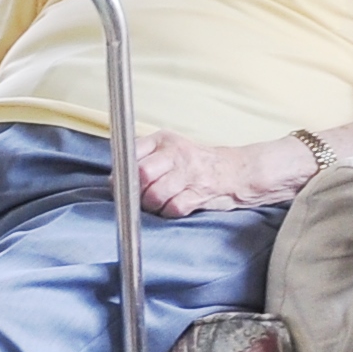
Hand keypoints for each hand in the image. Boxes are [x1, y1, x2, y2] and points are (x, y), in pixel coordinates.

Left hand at [135, 131, 313, 216]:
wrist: (236, 171)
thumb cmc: (196, 164)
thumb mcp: (168, 150)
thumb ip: (142, 158)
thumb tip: (115, 179)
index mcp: (164, 139)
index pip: (130, 153)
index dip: (121, 174)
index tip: (121, 184)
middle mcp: (176, 153)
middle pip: (141, 174)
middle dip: (135, 192)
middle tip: (139, 197)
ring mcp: (189, 173)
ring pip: (153, 194)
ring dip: (151, 205)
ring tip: (159, 202)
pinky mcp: (199, 193)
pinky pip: (172, 208)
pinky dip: (169, 212)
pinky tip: (174, 206)